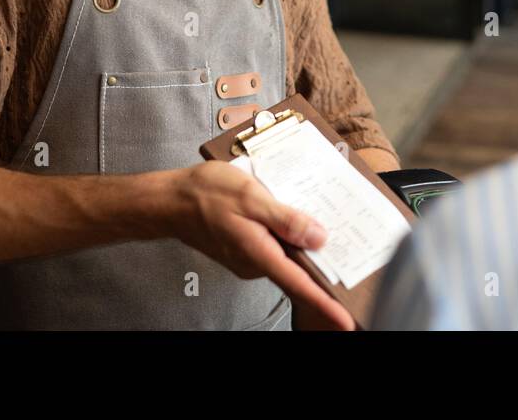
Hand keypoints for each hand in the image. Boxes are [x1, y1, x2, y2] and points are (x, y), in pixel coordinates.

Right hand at [169, 160, 355, 330]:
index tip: (346, 321)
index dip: (325, 304)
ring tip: (311, 213)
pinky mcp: (245, 250)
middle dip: (321, 261)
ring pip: (286, 254)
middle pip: (298, 268)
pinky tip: (285, 213)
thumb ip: (286, 219)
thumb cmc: (206, 195)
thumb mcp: (251, 197)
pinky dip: (285, 234)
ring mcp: (249, 258)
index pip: (299, 285)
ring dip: (301, 240)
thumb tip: (318, 237)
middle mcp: (255, 263)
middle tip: (346, 247)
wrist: (171, 201)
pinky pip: (273, 246)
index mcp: (259, 253)